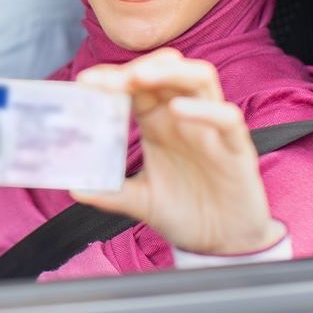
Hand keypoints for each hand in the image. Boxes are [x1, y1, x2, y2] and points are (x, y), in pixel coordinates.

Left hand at [72, 48, 284, 254]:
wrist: (224, 245)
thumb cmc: (186, 213)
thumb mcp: (141, 201)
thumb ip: (111, 192)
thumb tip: (75, 188)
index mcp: (158, 122)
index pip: (136, 85)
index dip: (112, 78)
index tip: (85, 82)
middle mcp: (184, 117)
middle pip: (166, 70)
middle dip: (138, 67)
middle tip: (110, 80)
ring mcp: (211, 128)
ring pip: (200, 78)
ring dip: (168, 73)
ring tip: (139, 79)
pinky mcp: (237, 147)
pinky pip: (226, 117)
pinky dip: (203, 108)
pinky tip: (178, 110)